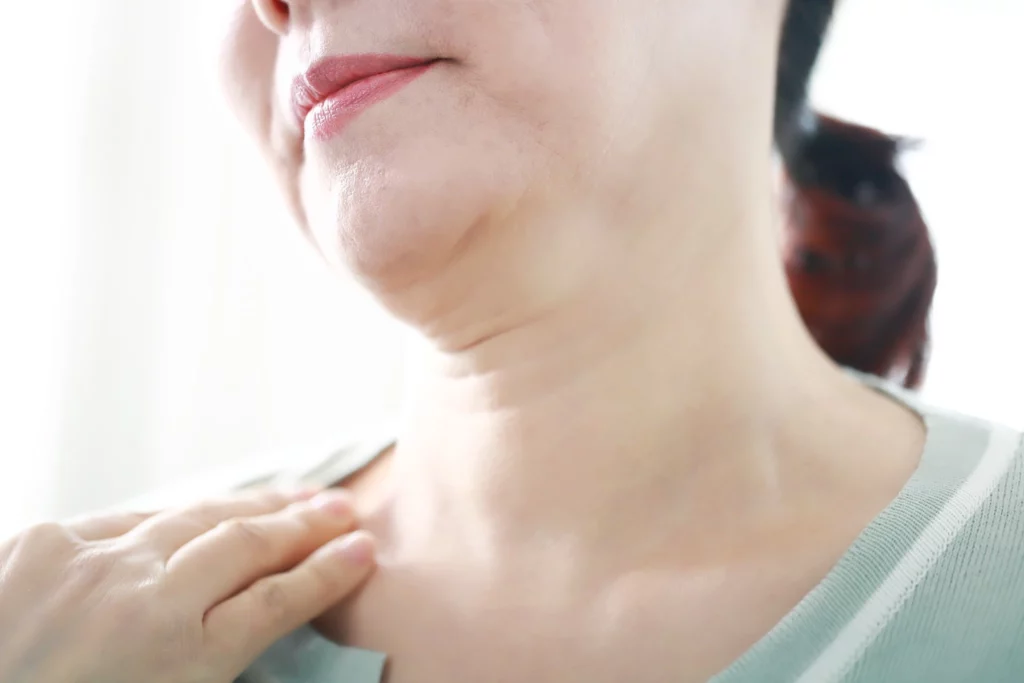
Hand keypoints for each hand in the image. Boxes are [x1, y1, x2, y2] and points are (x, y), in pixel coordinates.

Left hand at [0, 488, 375, 682]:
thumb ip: (215, 663)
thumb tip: (257, 615)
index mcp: (177, 661)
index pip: (276, 602)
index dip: (325, 575)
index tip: (363, 552)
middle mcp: (141, 601)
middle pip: (244, 547)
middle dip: (301, 526)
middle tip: (342, 511)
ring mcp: (90, 563)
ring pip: (192, 517)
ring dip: (248, 506)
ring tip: (291, 496)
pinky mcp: (42, 542)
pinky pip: (126, 521)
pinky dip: (167, 519)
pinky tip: (193, 515)